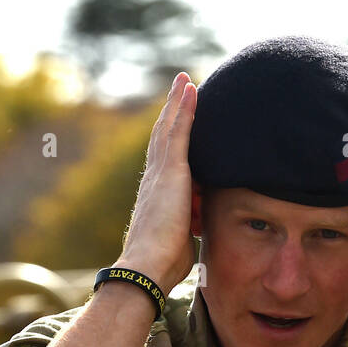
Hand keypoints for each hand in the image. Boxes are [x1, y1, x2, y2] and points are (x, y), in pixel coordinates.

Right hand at [116, 72, 196, 287]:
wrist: (147, 266)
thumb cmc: (163, 264)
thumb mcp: (182, 239)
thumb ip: (190, 227)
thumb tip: (199, 228)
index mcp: (156, 195)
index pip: (166, 160)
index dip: (171, 139)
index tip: (178, 122)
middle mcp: (153, 179)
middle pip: (164, 136)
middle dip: (172, 112)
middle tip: (179, 87)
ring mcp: (160, 173)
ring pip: (169, 128)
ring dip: (177, 102)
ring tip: (184, 80)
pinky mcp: (170, 172)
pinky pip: (178, 132)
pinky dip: (184, 108)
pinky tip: (190, 88)